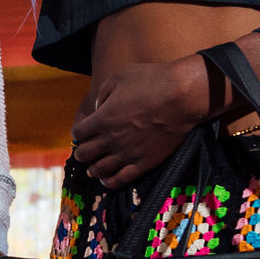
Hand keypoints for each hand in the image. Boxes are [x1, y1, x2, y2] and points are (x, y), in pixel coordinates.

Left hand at [70, 55, 215, 190]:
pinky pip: (122, 178)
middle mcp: (111, 139)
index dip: (78, 132)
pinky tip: (107, 181)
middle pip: (85, 154)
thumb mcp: (119, 76)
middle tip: (84, 151)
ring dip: (92, 169)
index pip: (78, 133)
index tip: (81, 132)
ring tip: (92, 169)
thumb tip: (98, 107)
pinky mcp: (145, 162)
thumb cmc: (151, 81)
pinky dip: (111, 181)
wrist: (181, 97)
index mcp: (102, 119)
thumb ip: (102, 94)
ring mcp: (128, 153)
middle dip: (82, 152)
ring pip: (100, 169)